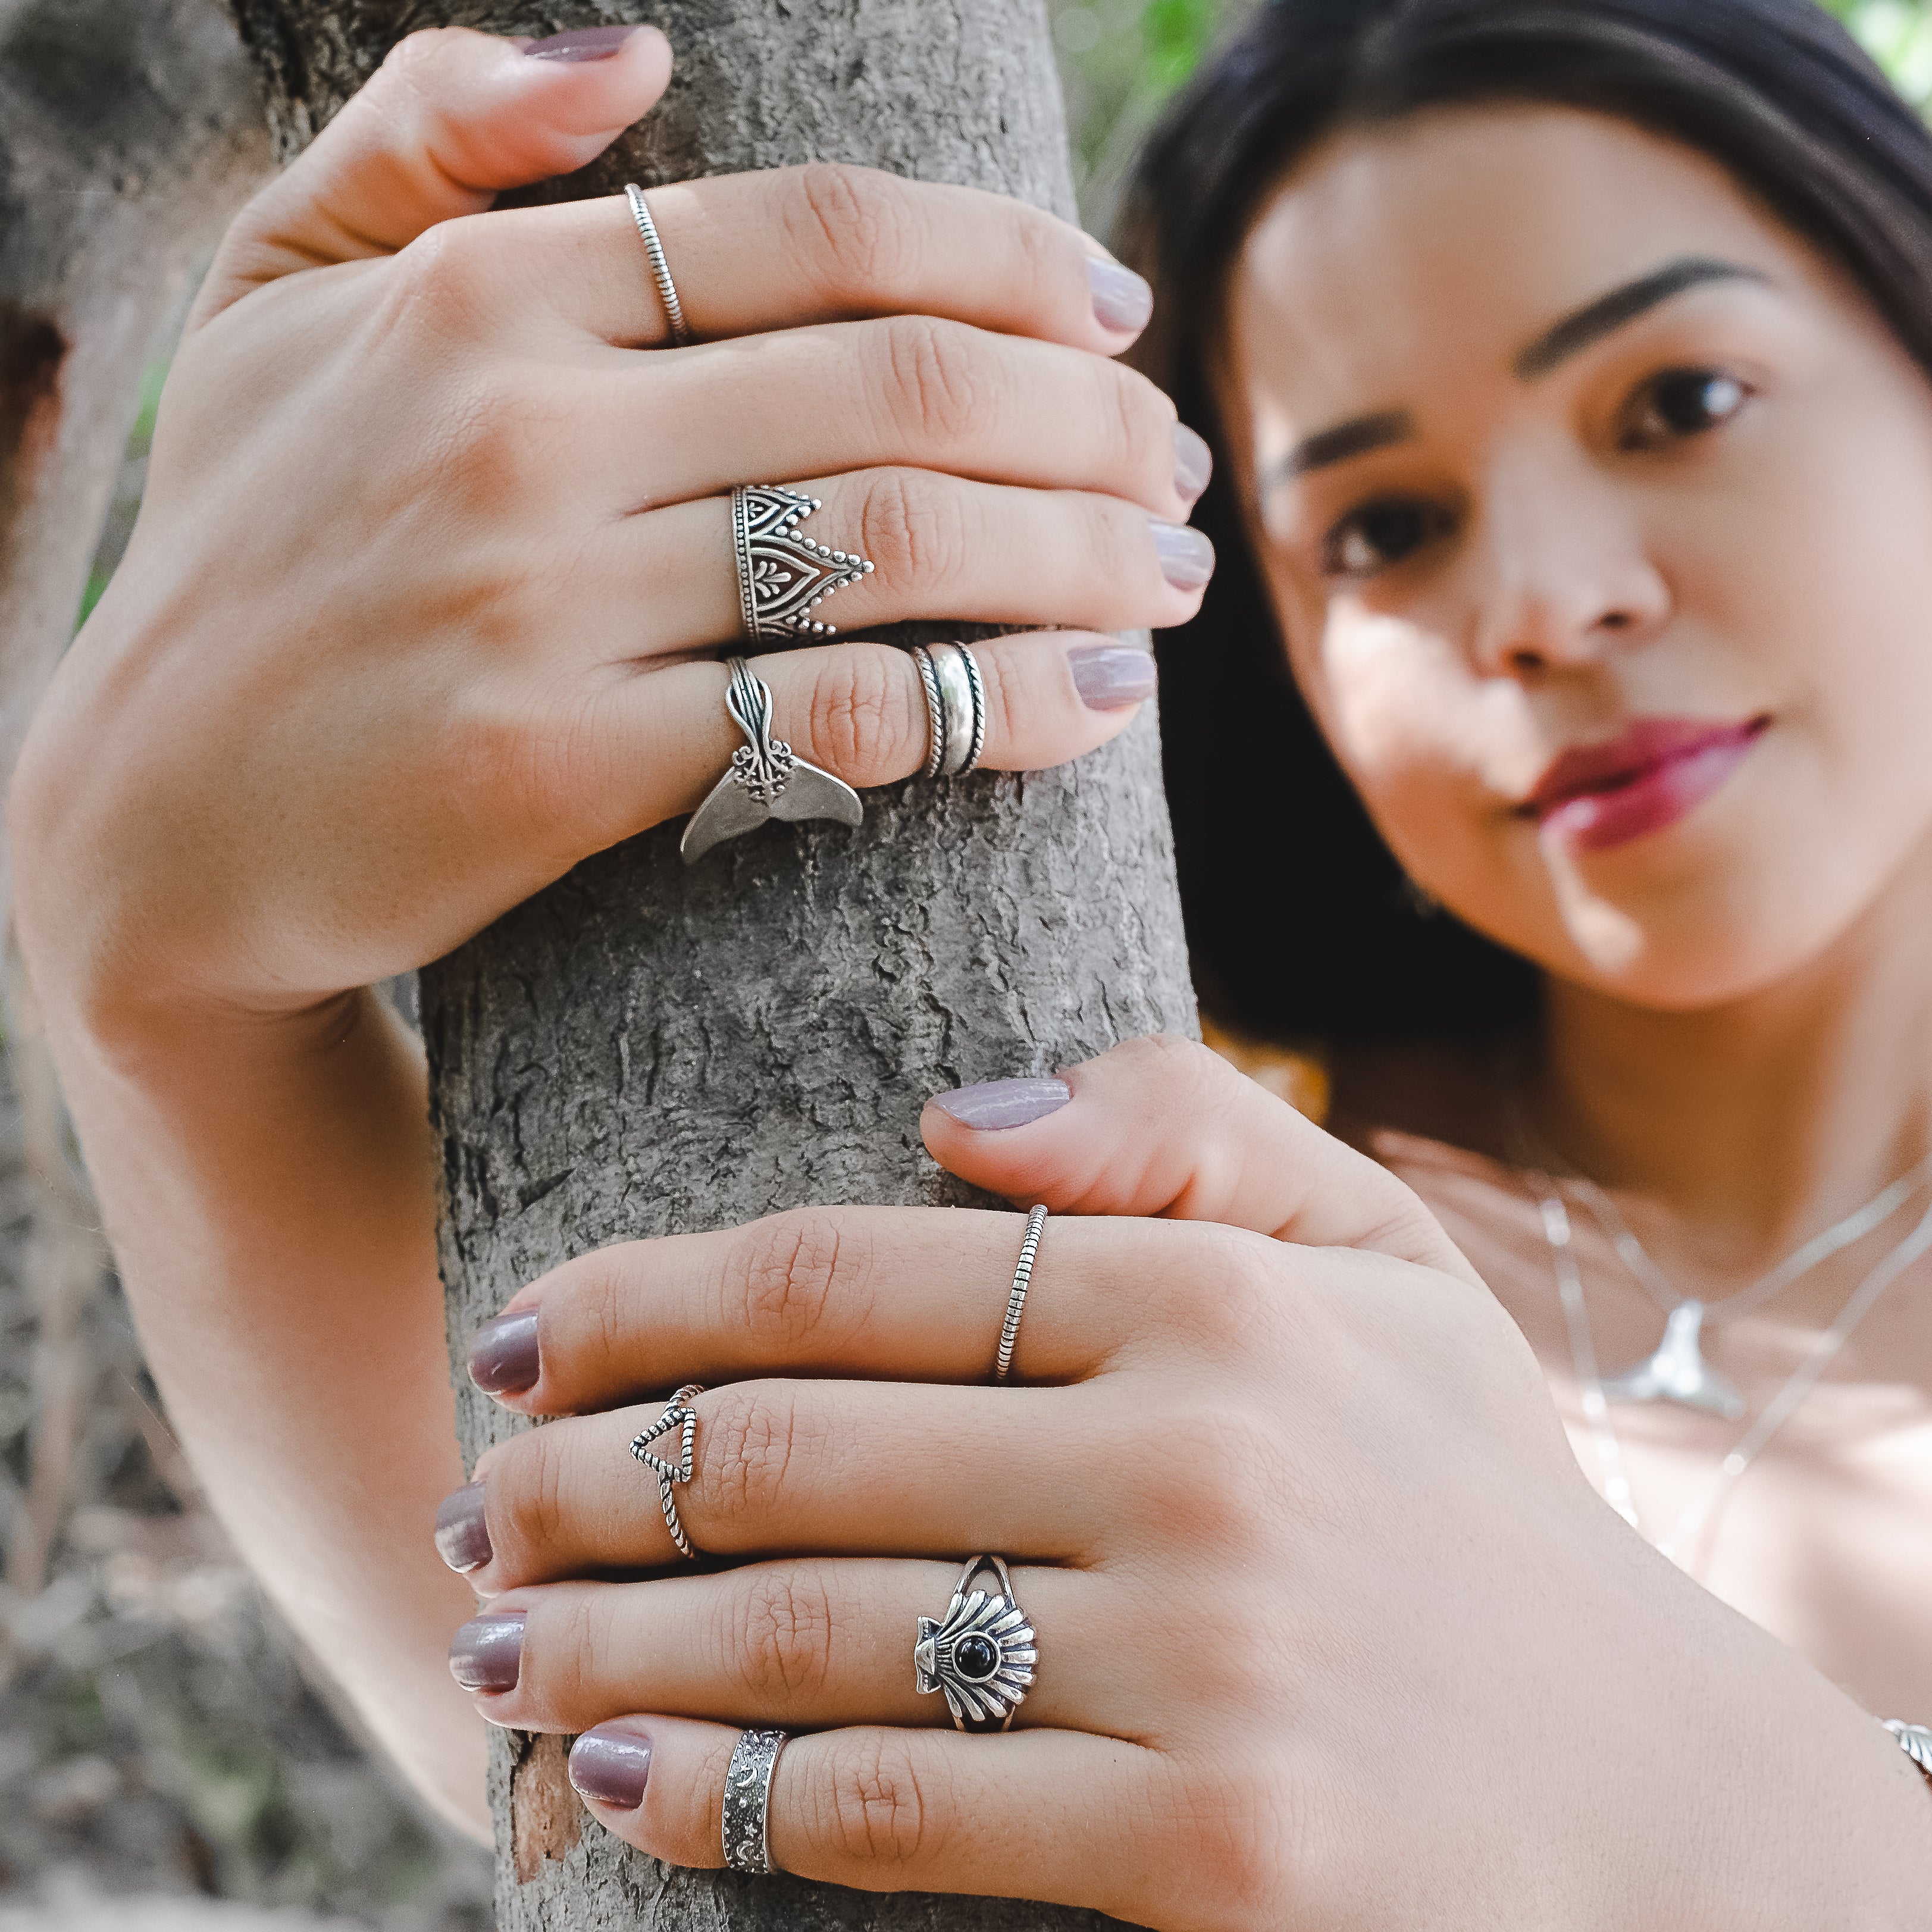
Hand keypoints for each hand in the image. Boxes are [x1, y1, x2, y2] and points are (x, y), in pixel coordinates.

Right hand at [10, 27, 1206, 1028]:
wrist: (148, 824)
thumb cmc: (248, 560)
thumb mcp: (277, 300)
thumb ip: (428, 134)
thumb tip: (629, 50)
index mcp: (482, 288)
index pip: (824, 231)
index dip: (1013, 261)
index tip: (1117, 315)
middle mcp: (517, 423)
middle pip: (904, 386)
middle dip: (1093, 422)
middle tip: (1182, 466)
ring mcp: (537, 600)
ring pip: (898, 546)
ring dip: (1082, 557)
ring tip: (1176, 581)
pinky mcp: (561, 768)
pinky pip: (838, 719)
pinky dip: (995, 708)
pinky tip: (1094, 708)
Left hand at [431, 1039, 1901, 1929]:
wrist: (1653, 1792)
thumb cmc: (1467, 1498)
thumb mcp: (1383, 1262)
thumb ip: (1187, 1135)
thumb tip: (945, 1114)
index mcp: (1214, 1298)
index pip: (848, 1273)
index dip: (645, 1299)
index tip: (520, 1336)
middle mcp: (1198, 1463)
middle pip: (790, 1453)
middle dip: (587, 1475)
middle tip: (477, 1494)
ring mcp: (1205, 1666)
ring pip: (808, 1638)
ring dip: (607, 1640)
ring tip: (495, 1635)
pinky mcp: (1210, 1852)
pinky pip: (894, 1814)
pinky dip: (722, 1798)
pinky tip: (613, 1780)